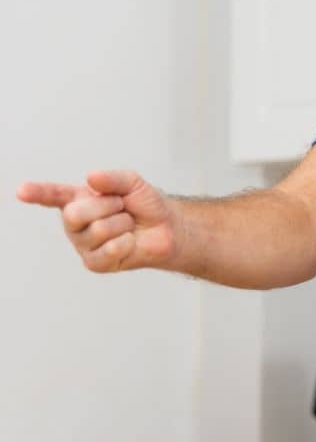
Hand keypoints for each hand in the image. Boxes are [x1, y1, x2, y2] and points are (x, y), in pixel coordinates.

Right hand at [16, 171, 181, 272]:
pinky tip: (129, 241)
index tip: (22, 191)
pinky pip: (109, 250)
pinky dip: (126, 241)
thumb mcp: (133, 183)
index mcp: (77, 199)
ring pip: (98, 230)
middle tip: (122, 207)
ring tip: (127, 224)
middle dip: (107, 206)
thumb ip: (113, 178)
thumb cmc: (144, 204)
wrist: (167, 227)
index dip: (37, 193)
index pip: (53, 195)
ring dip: (122, 223)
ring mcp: (83, 244)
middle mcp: (74, 223)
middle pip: (74, 214)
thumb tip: (91, 178)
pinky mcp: (95, 263)